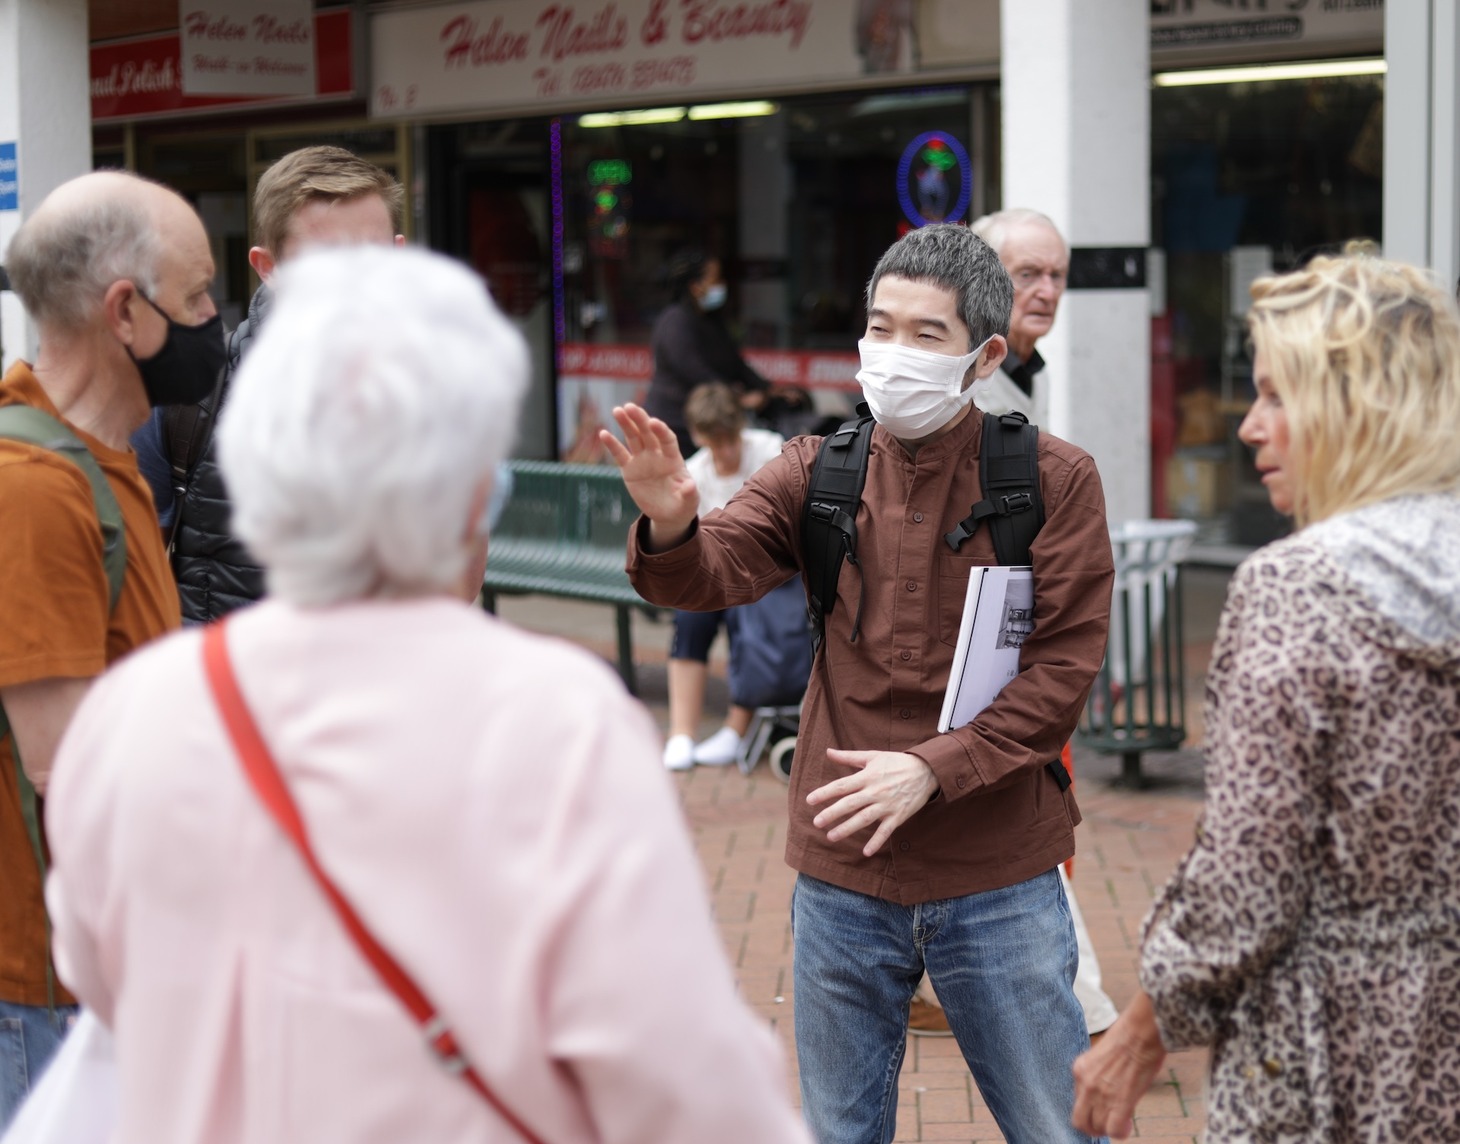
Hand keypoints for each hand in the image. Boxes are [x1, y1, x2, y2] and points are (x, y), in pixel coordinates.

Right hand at [599, 404, 698, 547]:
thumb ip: (690, 493)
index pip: (667, 440)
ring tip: (617, 410)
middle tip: (629, 406)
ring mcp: (643, 460)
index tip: (653, 422)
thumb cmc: (683, 505)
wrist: (669, 514)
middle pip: (648, 433)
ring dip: (626, 424)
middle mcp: (657, 455)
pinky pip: (620, 455)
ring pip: (633, 438)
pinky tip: (603, 433)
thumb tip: (690, 486)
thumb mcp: (689, 502)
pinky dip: (612, 445)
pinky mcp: (630, 469)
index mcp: (673, 459)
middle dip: (640, 419)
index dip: (661, 430)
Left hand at [806, 750, 937, 856]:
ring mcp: (887, 805)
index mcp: (867, 776)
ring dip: (847, 829)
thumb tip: (828, 752)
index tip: (810, 800)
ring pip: (864, 819)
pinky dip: (877, 841)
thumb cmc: (896, 762)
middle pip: (850, 804)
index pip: (842, 785)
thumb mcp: (873, 756)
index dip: (825, 793)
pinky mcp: (898, 816)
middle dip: (832, 813)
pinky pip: (886, 831)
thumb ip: (849, 757)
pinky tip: (866, 852)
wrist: (927, 770)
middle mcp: (875, 791)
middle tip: (816, 822)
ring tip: (831, 836)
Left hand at [1071, 992, 1167, 1138]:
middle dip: (1092, 1127)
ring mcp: (1100, 1093)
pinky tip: (1127, 1125)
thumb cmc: (1128, 1037)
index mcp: (1079, 1069)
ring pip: (1097, 1127)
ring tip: (1121, 1124)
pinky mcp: (1119, 1100)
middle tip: (1106, 1125)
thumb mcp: (1101, 1056)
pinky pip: (1113, 1129)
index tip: (1102, 1109)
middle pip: (1080, 1121)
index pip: (1077, 1101)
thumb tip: (1107, 1092)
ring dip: (1108, 1129)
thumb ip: (1098, 1075)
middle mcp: (1084, 1083)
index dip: (1090, 1109)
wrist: (1140, 1031)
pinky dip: (1120, 1132)